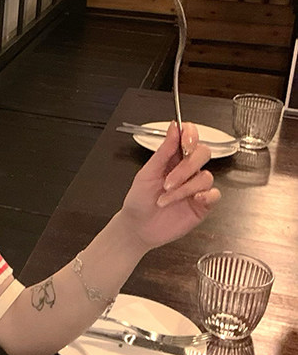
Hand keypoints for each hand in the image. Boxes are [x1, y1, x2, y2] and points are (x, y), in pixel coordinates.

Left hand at [119, 121, 220, 249]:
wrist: (139, 227)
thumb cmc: (140, 199)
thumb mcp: (147, 173)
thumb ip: (163, 151)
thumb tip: (174, 126)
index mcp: (173, 158)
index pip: (190, 137)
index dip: (191, 135)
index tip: (185, 142)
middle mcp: (188, 170)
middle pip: (203, 154)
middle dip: (186, 167)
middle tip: (168, 182)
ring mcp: (196, 187)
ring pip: (206, 177)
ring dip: (185, 188)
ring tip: (165, 199)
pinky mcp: (203, 204)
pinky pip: (216, 194)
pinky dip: (207, 196)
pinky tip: (194, 200)